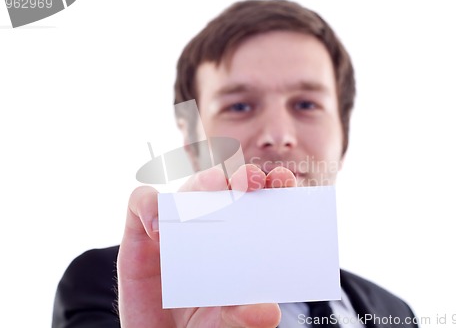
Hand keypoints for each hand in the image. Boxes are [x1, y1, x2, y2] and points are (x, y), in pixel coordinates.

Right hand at [117, 165, 295, 327]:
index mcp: (235, 237)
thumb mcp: (222, 322)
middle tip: (253, 181)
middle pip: (227, 187)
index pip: (258, 202)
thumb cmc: (196, 320)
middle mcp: (207, 223)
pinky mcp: (139, 231)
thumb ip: (243, 317)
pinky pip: (141, 201)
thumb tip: (269, 311)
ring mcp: (174, 223)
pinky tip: (157, 227)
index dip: (271, 185)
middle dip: (242, 176)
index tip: (282, 181)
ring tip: (214, 188)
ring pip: (189, 187)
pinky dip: (149, 205)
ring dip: (204, 181)